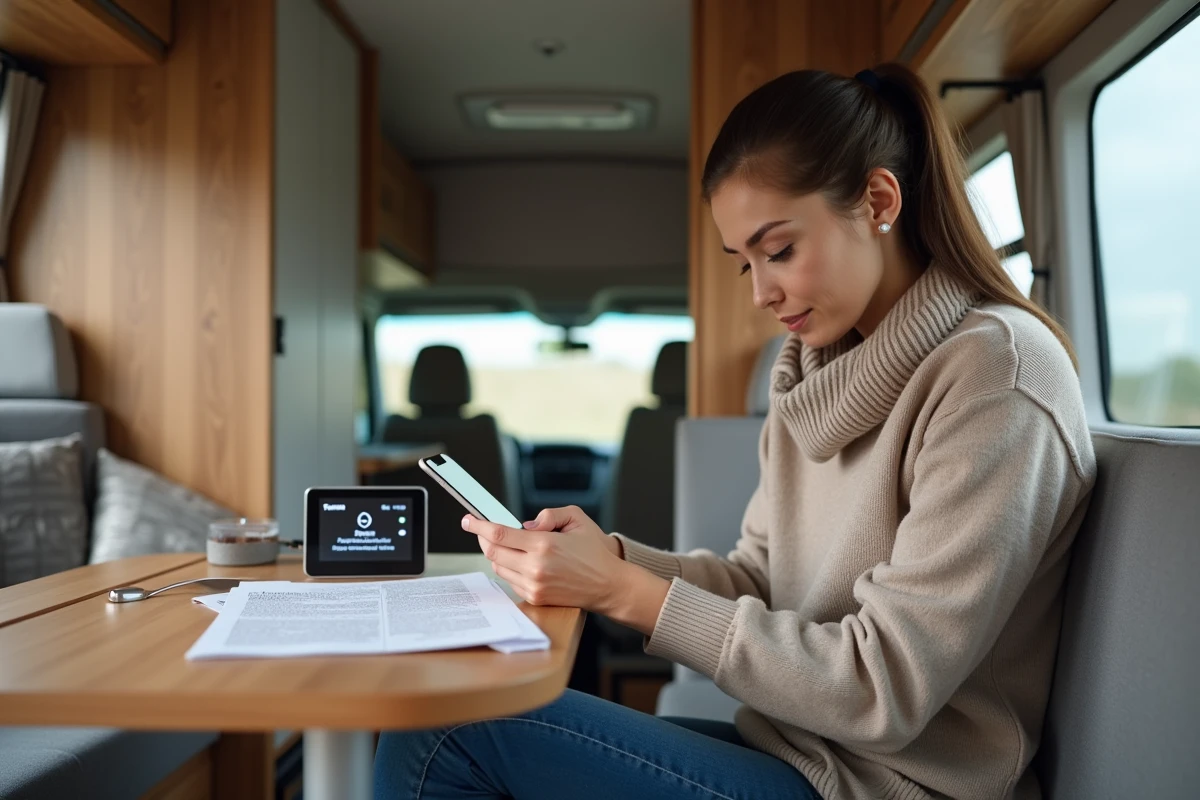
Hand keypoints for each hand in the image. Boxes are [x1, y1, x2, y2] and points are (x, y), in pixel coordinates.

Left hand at [463, 507, 667, 633]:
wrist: (609, 585)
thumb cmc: (594, 552)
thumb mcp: (577, 519)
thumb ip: (549, 515)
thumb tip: (526, 525)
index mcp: (544, 545)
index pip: (499, 534)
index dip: (479, 526)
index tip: (468, 520)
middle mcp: (535, 567)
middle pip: (492, 552)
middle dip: (483, 539)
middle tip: (482, 530)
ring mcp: (534, 586)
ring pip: (499, 567)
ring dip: (497, 554)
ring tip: (509, 545)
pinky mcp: (535, 598)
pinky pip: (510, 581)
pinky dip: (509, 568)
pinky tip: (521, 561)